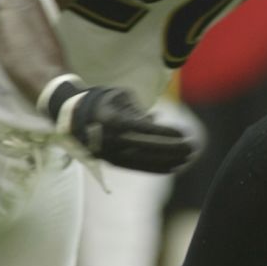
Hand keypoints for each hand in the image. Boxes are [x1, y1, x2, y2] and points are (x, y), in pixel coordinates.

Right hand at [55, 85, 202, 173]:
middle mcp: (112, 140)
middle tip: (193, 147)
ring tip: (188, 157)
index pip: (144, 129)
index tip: (184, 132)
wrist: (73, 117)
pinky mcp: (112, 162)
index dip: (165, 132)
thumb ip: (139, 110)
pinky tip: (174, 167)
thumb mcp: (120, 97)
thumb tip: (157, 121)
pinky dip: (157, 168)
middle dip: (173, 149)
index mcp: (113, 121)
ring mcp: (111, 153)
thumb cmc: (103, 101)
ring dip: (169, 161)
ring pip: (145, 161)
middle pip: (148, 148)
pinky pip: (138, 168)